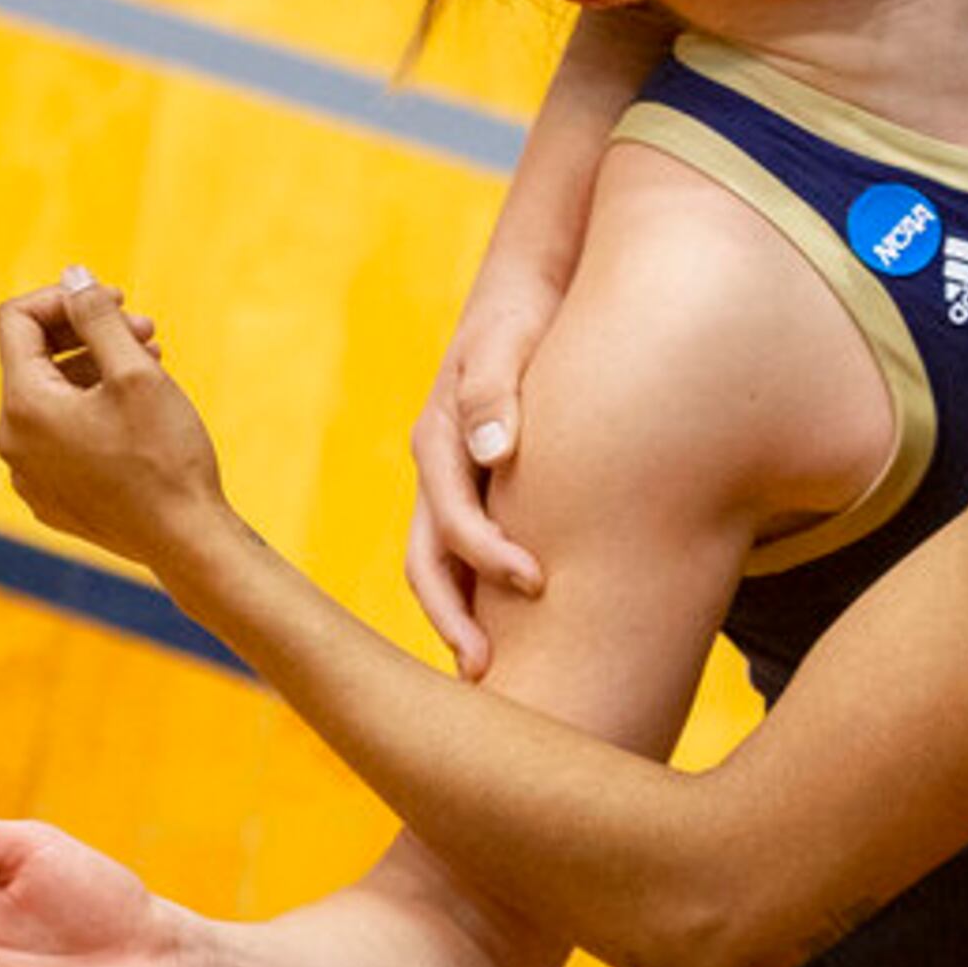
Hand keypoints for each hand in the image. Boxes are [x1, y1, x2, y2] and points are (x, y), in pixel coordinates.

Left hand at [0, 271, 228, 571]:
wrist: (186, 541)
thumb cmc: (166, 456)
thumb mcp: (137, 373)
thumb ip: (98, 318)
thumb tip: (75, 277)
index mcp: (24, 404)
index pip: (18, 321)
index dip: (66, 299)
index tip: (116, 302)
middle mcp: (12, 441)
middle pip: (35, 361)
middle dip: (88, 337)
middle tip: (147, 333)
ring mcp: (29, 475)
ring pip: (51, 402)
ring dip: (95, 375)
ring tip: (152, 371)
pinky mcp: (52, 499)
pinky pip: (60, 441)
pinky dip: (93, 417)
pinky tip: (138, 423)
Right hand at [405, 265, 557, 678]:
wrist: (526, 292)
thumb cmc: (522, 317)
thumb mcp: (506, 342)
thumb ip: (494, 392)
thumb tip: (494, 452)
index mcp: (438, 441)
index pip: (451, 520)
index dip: (488, 557)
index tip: (538, 583)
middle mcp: (438, 472)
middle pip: (429, 562)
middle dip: (454, 619)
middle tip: (489, 673)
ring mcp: (452, 484)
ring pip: (443, 566)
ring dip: (462, 618)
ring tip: (493, 671)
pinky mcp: (478, 487)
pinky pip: (468, 552)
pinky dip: (481, 592)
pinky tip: (515, 629)